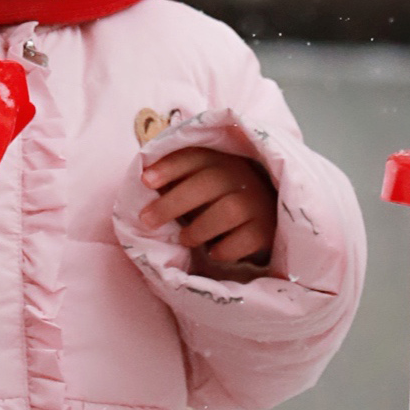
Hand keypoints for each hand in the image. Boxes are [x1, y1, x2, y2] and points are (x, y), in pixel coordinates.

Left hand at [138, 145, 276, 272]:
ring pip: (229, 210)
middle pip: (209, 183)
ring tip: (184, 239)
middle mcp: (243, 178)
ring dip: (199, 228)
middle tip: (148, 220)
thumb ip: (178, 181)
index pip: (196, 156)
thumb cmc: (220, 200)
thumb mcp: (200, 185)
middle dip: (173, 203)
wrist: (265, 218)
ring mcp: (258, 203)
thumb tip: (142, 183)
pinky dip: (226, 248)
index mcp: (222, 161)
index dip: (170, 167)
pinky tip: (213, 252)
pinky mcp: (267, 229)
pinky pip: (247, 239)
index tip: (145, 181)